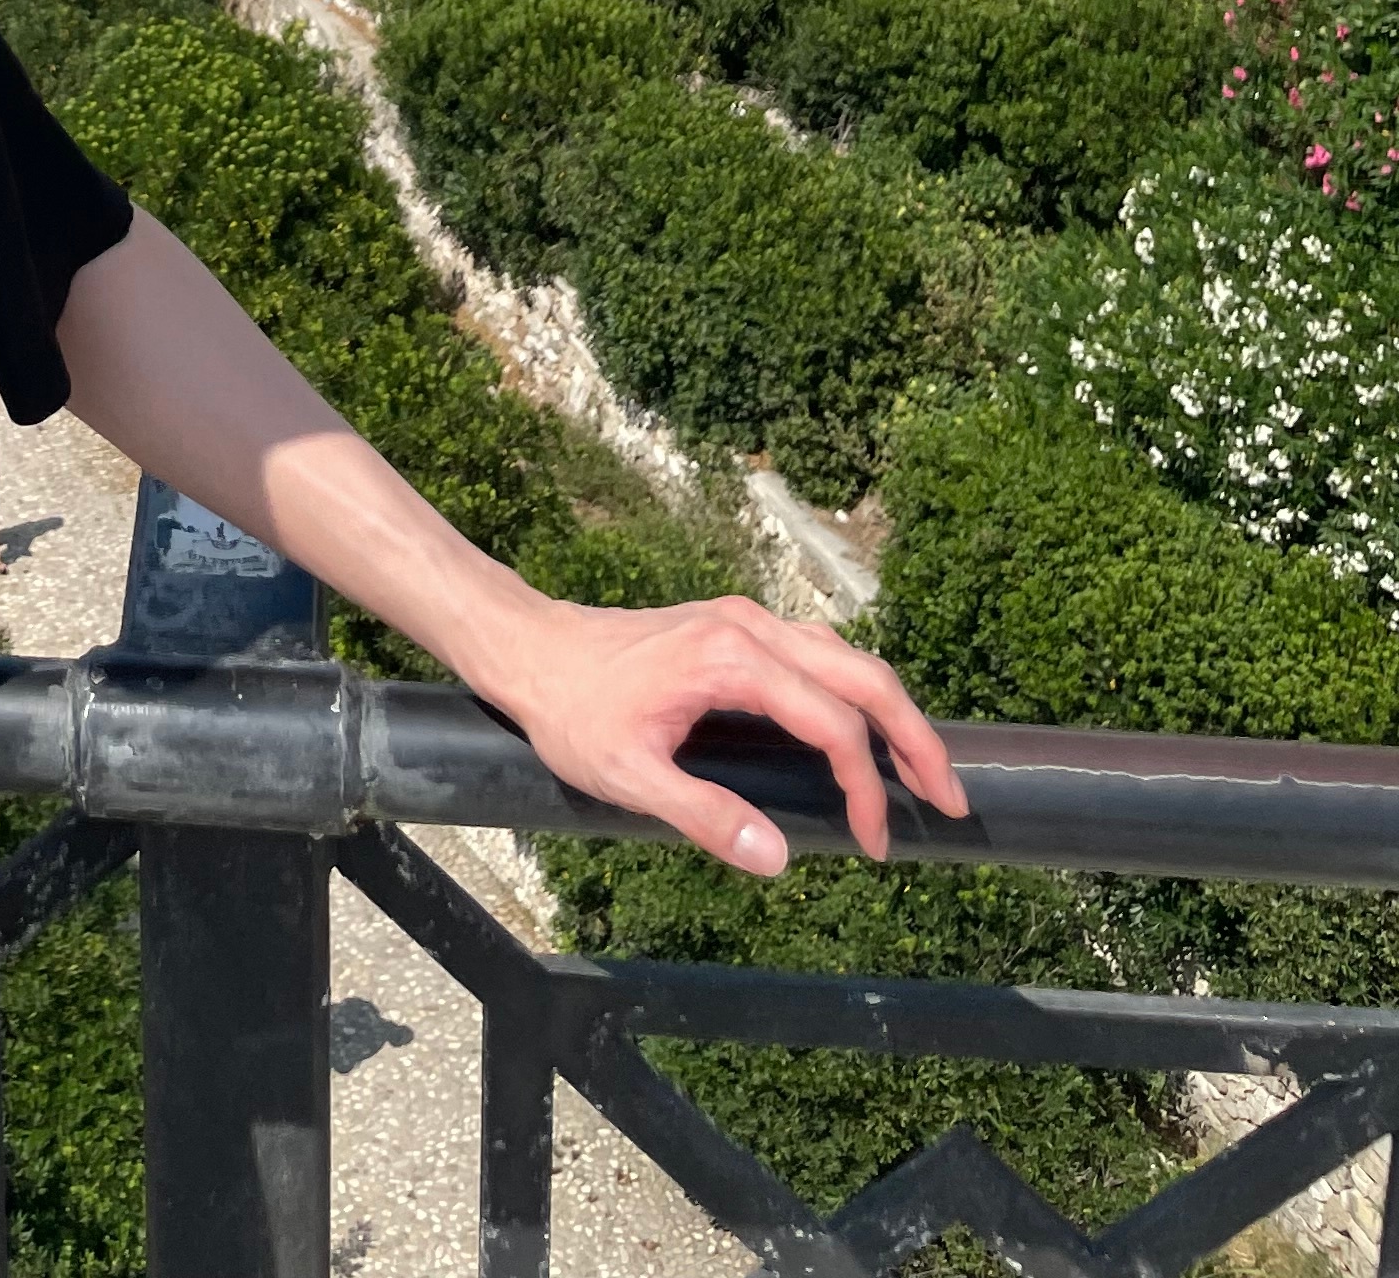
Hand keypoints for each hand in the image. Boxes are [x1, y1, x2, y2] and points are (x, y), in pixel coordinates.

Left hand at [487, 589, 967, 876]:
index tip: (875, 844)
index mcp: (732, 659)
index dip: (866, 789)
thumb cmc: (572, 711)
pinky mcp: (734, 626)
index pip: (832, 725)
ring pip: (846, 657)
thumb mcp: (629, 776)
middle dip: (916, 738)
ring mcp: (744, 620)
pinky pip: (818, 652)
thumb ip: (706, 817)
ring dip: (891, 712)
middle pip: (864, 676)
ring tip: (921, 771)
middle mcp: (750, 626)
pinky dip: (855, 691)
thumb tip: (780, 860)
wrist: (529, 646)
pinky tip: (861, 731)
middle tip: (951, 801)